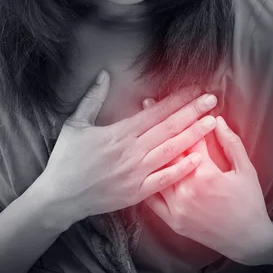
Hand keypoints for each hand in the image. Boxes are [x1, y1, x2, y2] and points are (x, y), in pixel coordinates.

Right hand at [42, 70, 218, 220]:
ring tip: (212, 122)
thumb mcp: (75, 124)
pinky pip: (165, 180)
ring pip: (171, 150)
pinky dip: (182, 169)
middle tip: (212, 98)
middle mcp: (132, 151)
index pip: (155, 112)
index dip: (177, 99)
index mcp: (119, 133)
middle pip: (169, 127)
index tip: (193, 89)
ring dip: (194, 134)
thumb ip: (92, 99)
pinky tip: (199, 158)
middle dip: (193, 111)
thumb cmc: (66, 160)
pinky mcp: (137, 192)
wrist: (60, 197)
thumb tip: (103, 75)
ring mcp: (136, 173)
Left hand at [142, 100, 272, 264]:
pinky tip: (137, 167)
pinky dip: (144, 182)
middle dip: (159, 125)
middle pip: (168, 150)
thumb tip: (217, 119)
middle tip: (147, 103)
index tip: (175, 99)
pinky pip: (151, 199)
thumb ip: (231, 143)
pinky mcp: (172, 221)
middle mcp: (187, 190)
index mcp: (207, 175)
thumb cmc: (250, 202)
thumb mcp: (246, 170)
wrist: (249, 241)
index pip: (190, 138)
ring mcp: (177, 207)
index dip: (184, 116)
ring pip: (156, 173)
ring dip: (147, 149)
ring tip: (137, 130)